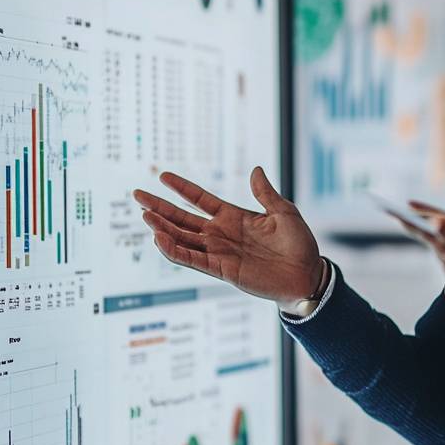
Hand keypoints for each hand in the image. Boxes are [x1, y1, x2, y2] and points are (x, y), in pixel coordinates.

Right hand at [133, 167, 324, 304]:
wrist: (307, 275)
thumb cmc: (299, 244)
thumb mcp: (283, 212)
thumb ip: (265, 193)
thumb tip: (255, 168)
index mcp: (234, 216)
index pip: (201, 199)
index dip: (182, 188)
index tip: (162, 175)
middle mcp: (221, 233)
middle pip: (183, 218)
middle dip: (160, 207)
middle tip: (137, 194)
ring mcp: (220, 251)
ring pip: (183, 239)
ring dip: (163, 228)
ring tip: (145, 216)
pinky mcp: (222, 270)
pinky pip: (193, 259)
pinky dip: (176, 251)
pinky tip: (160, 240)